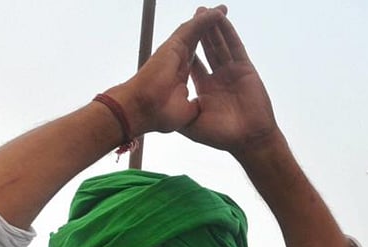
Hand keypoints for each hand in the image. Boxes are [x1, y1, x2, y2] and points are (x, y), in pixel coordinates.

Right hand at [114, 5, 228, 136]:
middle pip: (200, 43)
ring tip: (222, 10)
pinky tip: (218, 13)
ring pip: (197, 31)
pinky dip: (206, 20)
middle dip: (212, 33)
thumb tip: (202, 108)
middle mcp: (180, 62)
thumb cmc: (160, 116)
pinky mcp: (174, 45)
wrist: (145, 112)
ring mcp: (177, 53)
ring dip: (210, 20)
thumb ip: (195, 107)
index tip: (221, 52)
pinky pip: (194, 28)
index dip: (210, 55)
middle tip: (222, 20)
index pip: (199, 62)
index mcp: (182, 78)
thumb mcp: (188, 114)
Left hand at [181, 7, 281, 154]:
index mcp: (206, 89)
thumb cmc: (222, 136)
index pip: (194, 62)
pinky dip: (228, 32)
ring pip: (220, 44)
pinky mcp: (245, 70)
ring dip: (212, 27)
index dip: (187, 48)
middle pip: (207, 48)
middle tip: (195, 12)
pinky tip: (222, 19)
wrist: (248, 140)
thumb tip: (162, 103)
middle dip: (200, 31)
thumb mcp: (192, 125)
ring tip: (206, 10)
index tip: (179, 36)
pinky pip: (235, 47)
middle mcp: (219, 78)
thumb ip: (180, 111)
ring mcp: (232, 73)